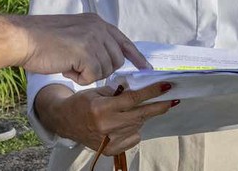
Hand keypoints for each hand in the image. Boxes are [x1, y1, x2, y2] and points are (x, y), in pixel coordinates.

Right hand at [17, 13, 150, 83]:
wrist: (22, 38)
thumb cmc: (42, 40)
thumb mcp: (74, 34)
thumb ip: (92, 42)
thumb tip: (109, 61)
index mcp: (96, 22)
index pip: (124, 40)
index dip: (136, 56)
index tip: (146, 68)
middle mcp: (99, 27)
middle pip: (117, 60)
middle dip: (101, 70)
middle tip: (79, 67)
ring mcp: (93, 38)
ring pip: (106, 70)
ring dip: (88, 74)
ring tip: (69, 64)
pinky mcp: (86, 52)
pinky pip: (93, 76)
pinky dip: (79, 78)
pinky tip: (66, 68)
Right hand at [46, 83, 177, 154]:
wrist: (65, 121)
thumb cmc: (82, 102)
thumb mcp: (98, 91)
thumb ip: (118, 91)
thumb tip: (140, 88)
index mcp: (102, 108)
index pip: (133, 99)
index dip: (152, 92)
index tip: (166, 87)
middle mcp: (107, 126)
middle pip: (141, 115)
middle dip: (159, 107)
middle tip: (172, 100)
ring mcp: (109, 140)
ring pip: (138, 125)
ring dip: (142, 116)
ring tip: (134, 109)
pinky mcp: (110, 150)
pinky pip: (133, 137)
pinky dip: (134, 129)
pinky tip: (125, 123)